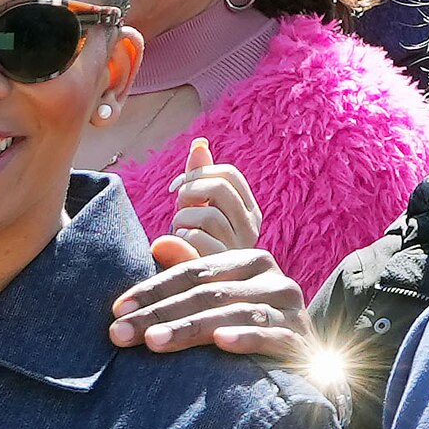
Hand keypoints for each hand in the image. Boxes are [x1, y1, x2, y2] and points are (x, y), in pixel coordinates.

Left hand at [109, 176, 305, 361]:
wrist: (305, 366)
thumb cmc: (249, 328)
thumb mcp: (219, 300)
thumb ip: (191, 273)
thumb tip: (157, 242)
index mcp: (249, 263)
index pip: (193, 272)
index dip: (153, 290)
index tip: (117, 310)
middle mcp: (272, 280)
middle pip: (206, 294)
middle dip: (158, 313)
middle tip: (120, 333)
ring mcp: (288, 309)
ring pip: (231, 314)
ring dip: (189, 328)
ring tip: (153, 341)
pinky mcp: (299, 339)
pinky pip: (269, 336)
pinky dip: (245, 338)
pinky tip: (221, 343)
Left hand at [164, 141, 260, 260]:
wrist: (192, 286)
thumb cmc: (194, 244)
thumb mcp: (198, 207)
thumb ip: (200, 177)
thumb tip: (200, 142)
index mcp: (249, 209)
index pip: (228, 174)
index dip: (197, 172)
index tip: (177, 187)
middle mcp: (251, 226)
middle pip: (219, 187)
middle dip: (189, 191)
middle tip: (177, 207)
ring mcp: (239, 246)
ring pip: (208, 213)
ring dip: (182, 218)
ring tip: (178, 230)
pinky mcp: (222, 265)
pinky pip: (196, 237)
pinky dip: (181, 237)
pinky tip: (178, 245)